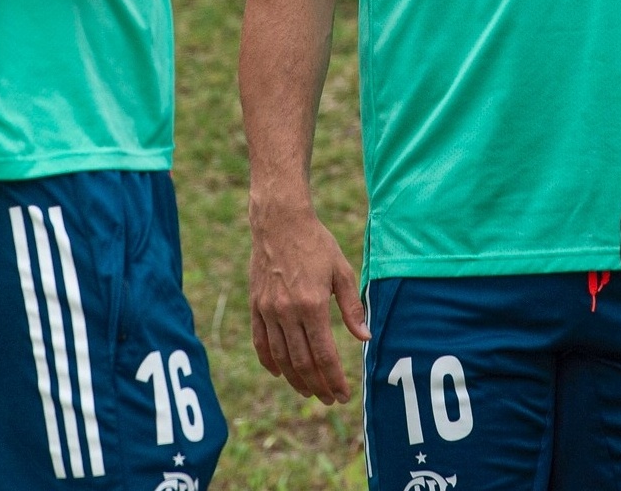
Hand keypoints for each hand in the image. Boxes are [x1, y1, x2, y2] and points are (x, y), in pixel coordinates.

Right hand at [248, 201, 371, 403]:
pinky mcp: (256, 306)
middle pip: (302, 362)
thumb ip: (352, 307)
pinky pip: (260, 342)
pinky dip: (269, 362)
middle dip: (317, 385)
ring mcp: (268, 310)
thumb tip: (364, 337)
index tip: (343, 394)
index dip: (334, 378)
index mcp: (312, 304)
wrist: (280, 222)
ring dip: (295, 379)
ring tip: (308, 391)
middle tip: (329, 398)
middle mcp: (287, 312)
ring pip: (281, 357)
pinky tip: (280, 373)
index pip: (324, 354)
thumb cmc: (316, 243)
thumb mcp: (341, 271)